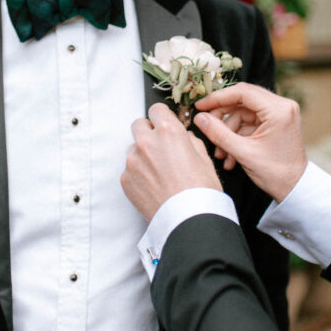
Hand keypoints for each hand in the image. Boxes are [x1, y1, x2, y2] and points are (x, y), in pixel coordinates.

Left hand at [121, 103, 221, 220]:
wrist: (188, 221)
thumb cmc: (201, 192)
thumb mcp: (205, 159)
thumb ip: (190, 141)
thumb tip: (184, 137)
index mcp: (168, 132)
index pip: (156, 109)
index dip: (162, 117)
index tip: (164, 124)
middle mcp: (147, 142)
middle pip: (138, 125)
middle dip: (148, 132)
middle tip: (160, 147)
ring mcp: (133, 161)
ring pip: (133, 149)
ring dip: (143, 155)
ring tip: (159, 173)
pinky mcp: (125, 179)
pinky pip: (130, 170)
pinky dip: (139, 174)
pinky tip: (153, 186)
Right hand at [193, 83, 306, 201]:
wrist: (294, 189)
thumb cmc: (276, 173)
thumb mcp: (243, 153)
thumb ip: (218, 133)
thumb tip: (199, 118)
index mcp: (278, 110)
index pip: (242, 92)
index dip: (218, 98)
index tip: (201, 106)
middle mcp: (282, 106)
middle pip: (242, 100)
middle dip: (222, 115)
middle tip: (207, 126)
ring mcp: (280, 113)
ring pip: (243, 113)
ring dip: (229, 131)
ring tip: (221, 153)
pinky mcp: (275, 122)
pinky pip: (249, 122)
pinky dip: (238, 136)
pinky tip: (230, 155)